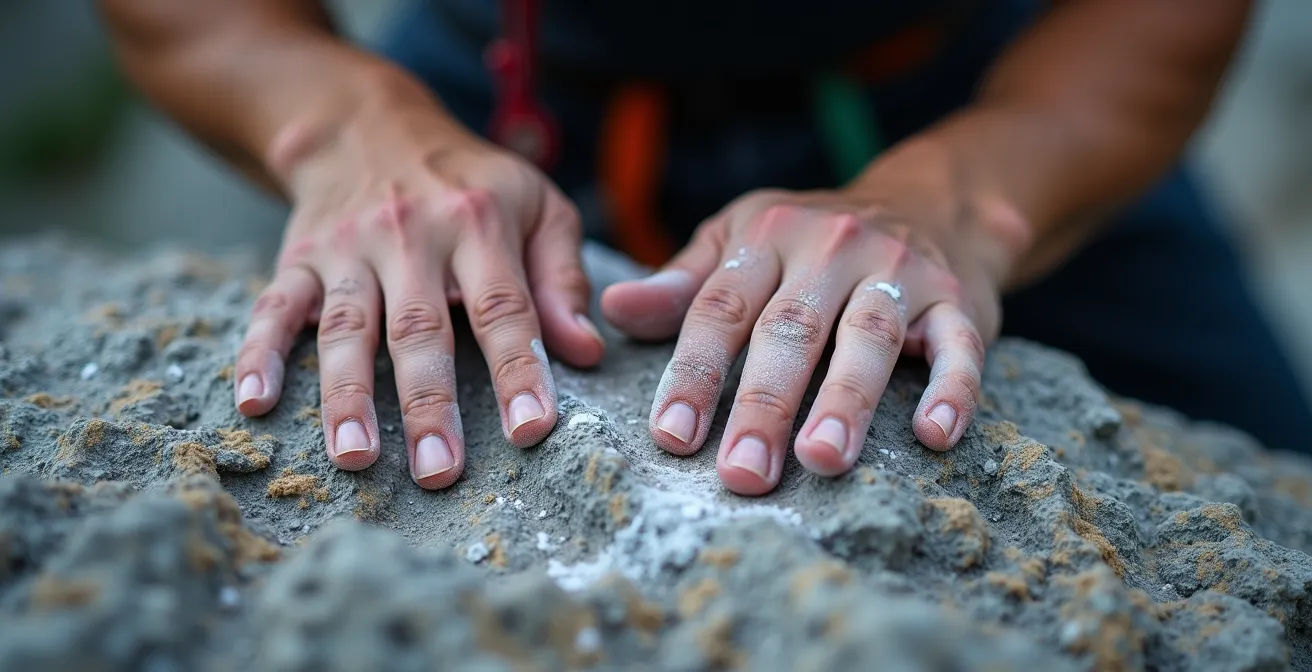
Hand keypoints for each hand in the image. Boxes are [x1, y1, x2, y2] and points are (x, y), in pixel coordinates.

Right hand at [233, 97, 603, 488]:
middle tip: (439, 473)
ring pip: (348, 328)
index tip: (531, 429)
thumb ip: (562, 279)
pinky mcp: (299, 257)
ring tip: (354, 459)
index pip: (504, 307)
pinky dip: (260, 353)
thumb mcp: (536, 206)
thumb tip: (585, 352)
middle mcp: (411, 235)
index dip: (519, 369)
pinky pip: (274, 307)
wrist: (368, 124)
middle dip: (429, 404)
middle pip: (420, 328)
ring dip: (348, 396)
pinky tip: (255, 403)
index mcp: (479, 225)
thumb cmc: (471, 184)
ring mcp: (348, 248)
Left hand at [602, 168, 1015, 495]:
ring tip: (822, 460)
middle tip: (742, 473)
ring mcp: (898, 272)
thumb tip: (612, 312)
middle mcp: (832, 247)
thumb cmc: (812, 241)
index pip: (720, 309)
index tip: (671, 436)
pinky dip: (951, 389)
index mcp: (767, 237)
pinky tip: (933, 434)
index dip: (694, 373)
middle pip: (790, 331)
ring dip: (846, 401)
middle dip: (763, 404)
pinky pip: (958, 346)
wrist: (932, 201)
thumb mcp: (741, 241)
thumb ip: (683, 284)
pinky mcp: (957, 300)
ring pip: (868, 337)